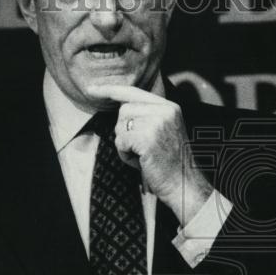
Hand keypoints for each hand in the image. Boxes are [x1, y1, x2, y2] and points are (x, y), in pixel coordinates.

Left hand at [86, 83, 212, 226]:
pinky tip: (141, 162)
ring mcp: (157, 123)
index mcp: (169, 107)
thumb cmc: (170, 163)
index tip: (91, 90)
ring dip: (125, 145)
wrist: (184, 184)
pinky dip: (125, 155)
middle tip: (141, 149)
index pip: (133, 92)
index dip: (110, 90)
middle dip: (124, 131)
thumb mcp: (163, 131)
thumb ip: (147, 116)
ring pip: (120, 126)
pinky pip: (121, 141)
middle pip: (124, 110)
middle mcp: (164, 111)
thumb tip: (121, 107)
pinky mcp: (147, 138)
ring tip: (143, 156)